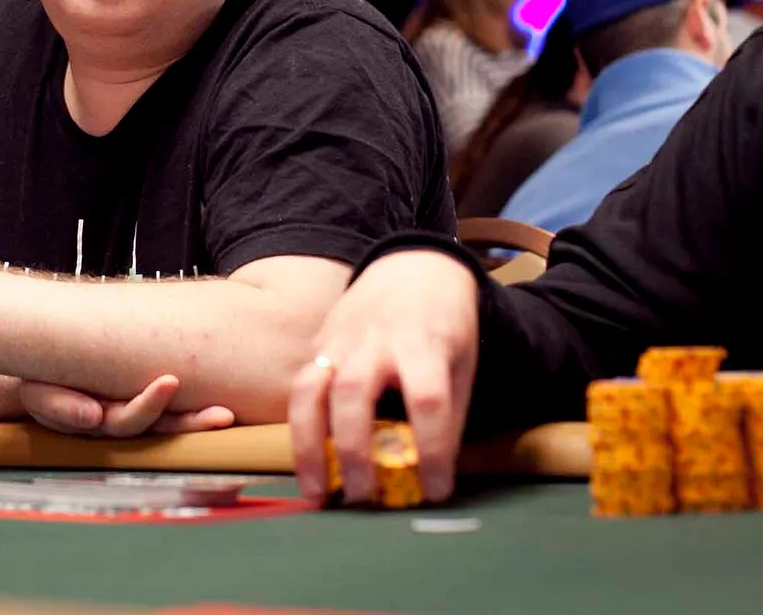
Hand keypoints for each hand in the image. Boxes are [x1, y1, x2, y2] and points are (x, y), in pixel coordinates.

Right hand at [20, 374, 235, 436]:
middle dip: (191, 422)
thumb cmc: (44, 382)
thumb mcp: (41, 394)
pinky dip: (197, 414)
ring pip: (174, 426)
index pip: (129, 421)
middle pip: (163, 431)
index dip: (151, 405)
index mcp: (100, 422)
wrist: (44, 374)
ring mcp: (137, 416)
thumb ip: (62, 406)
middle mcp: (123, 424)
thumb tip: (92, 416)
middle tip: (221, 414)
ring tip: (227, 416)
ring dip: (200, 422)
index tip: (170, 382)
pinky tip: (229, 412)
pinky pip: (177, 415)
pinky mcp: (150, 404)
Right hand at [288, 250, 479, 504]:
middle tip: (362, 496)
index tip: (435, 489)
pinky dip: (301, 427)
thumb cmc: (444, 324)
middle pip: (355, 392)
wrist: (413, 267)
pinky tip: (307, 461)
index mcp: (424, 343)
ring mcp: (339, 338)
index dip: (432, 448)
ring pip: (310, 388)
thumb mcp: (462, 362)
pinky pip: (300, 386)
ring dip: (307, 444)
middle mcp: (376, 339)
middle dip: (354, 448)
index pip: (427, 399)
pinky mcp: (318, 341)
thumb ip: (447, 413)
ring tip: (314, 490)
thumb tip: (430, 473)